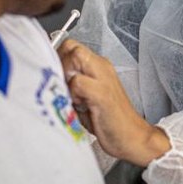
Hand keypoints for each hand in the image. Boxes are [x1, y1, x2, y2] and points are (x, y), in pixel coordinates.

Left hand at [57, 39, 169, 166]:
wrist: (133, 137)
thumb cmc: (108, 120)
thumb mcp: (87, 98)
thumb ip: (71, 85)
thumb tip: (49, 80)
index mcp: (98, 66)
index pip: (71, 46)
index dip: (58, 58)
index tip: (57, 78)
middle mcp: (101, 67)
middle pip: (71, 46)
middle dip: (60, 64)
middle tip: (62, 86)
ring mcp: (103, 78)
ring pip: (75, 56)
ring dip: (66, 77)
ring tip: (73, 97)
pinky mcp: (102, 94)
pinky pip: (78, 82)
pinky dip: (73, 94)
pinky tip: (80, 106)